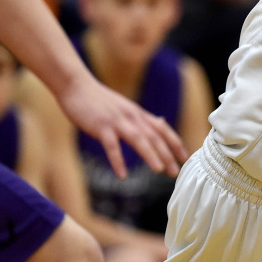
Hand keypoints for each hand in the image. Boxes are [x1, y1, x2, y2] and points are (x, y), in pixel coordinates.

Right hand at [56, 78, 187, 177]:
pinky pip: (111, 146)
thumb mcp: (126, 107)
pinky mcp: (101, 126)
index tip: (185, 157)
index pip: (162, 129)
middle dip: (167, 154)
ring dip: (150, 155)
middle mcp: (131, 117)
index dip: (175, 143)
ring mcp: (117, 121)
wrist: (77, 86)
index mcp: (138, 114)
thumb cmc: (99, 100)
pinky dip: (118, 160)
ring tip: (159, 170)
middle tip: (175, 171)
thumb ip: (141, 117)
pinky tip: (122, 175)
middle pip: (154, 136)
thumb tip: (160, 122)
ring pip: (138, 139)